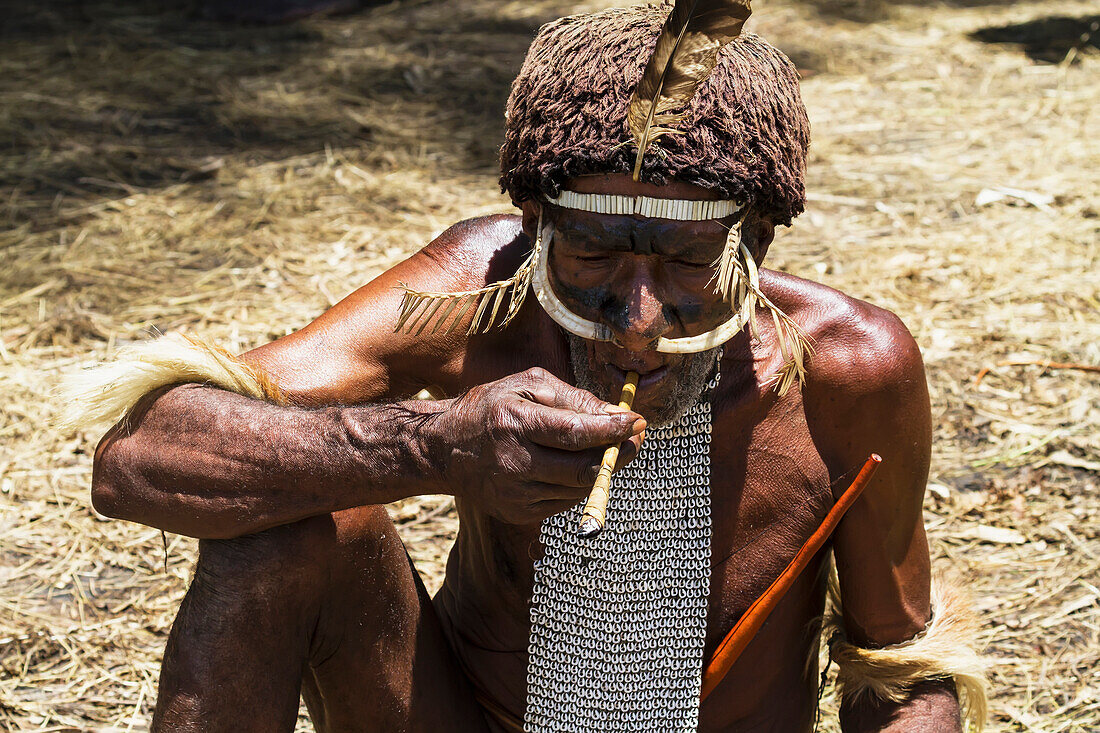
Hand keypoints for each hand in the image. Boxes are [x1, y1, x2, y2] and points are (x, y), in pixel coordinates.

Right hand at [419, 368, 645, 523]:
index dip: (612, 429)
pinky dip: (579, 484)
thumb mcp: (526, 385)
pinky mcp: (519, 513)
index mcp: (515, 423)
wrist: (445, 449)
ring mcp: (516, 493)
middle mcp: (514, 462)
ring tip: (606, 449)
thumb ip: (572, 397)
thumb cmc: (491, 408)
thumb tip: (615, 414)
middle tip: (633, 437)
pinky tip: (575, 465)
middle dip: (617, 453)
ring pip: (579, 488)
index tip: (636, 422)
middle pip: (583, 467)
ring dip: (601, 469)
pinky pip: (566, 502)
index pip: (575, 432)